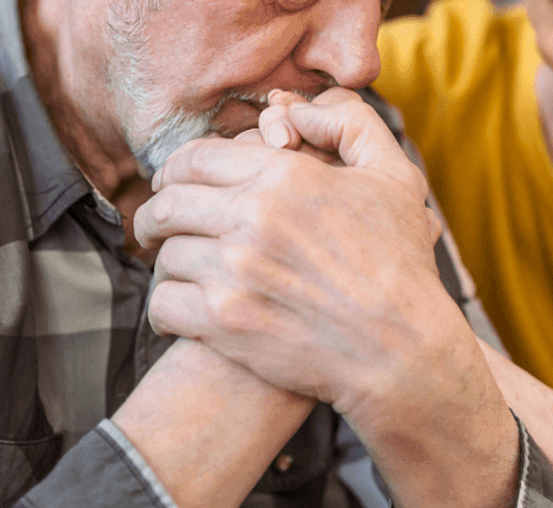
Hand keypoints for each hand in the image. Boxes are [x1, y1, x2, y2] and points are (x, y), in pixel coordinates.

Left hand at [136, 88, 446, 419]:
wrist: (400, 350)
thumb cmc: (401, 266)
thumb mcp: (395, 178)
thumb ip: (351, 126)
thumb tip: (299, 112)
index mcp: (283, 176)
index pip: (195, 159)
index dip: (173, 172)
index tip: (169, 187)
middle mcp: (253, 217)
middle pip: (168, 205)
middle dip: (152, 217)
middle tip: (152, 230)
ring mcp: (234, 270)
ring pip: (165, 255)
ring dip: (164, 265)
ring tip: (174, 275)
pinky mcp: (224, 321)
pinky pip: (164, 304)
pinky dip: (163, 310)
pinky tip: (176, 315)